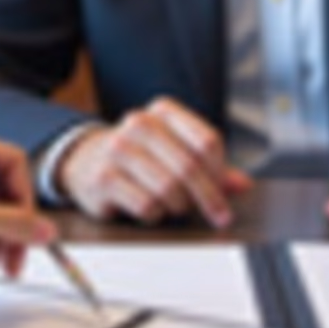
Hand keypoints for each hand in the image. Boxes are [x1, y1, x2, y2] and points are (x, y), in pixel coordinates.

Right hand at [56, 97, 251, 227]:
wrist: (86, 161)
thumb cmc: (140, 157)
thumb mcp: (174, 151)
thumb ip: (210, 167)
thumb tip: (242, 184)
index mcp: (163, 111)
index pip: (206, 141)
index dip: (220, 172)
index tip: (224, 192)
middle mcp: (139, 123)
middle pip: (190, 166)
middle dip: (208, 197)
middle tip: (217, 215)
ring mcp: (118, 149)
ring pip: (168, 189)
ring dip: (179, 207)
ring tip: (175, 207)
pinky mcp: (103, 177)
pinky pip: (146, 205)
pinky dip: (155, 215)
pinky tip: (150, 208)